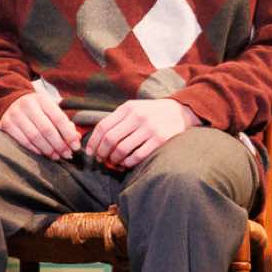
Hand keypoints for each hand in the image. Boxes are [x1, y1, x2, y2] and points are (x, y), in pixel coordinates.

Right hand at [0, 88, 80, 159]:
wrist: (10, 101)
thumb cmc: (36, 109)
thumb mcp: (50, 109)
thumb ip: (64, 122)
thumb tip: (77, 138)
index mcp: (42, 99)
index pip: (59, 118)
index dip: (69, 134)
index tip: (76, 146)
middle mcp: (27, 105)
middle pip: (47, 129)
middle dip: (59, 145)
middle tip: (67, 154)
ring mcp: (15, 114)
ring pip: (35, 137)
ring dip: (48, 150)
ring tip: (56, 156)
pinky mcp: (6, 124)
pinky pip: (23, 141)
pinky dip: (35, 149)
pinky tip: (43, 154)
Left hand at [85, 98, 199, 169]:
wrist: (181, 111)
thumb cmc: (152, 113)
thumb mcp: (134, 109)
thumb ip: (117, 120)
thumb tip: (97, 139)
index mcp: (127, 108)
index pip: (103, 126)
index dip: (93, 142)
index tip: (90, 153)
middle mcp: (137, 116)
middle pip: (110, 139)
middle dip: (102, 153)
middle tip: (102, 160)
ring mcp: (150, 128)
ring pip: (122, 149)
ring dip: (114, 159)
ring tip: (114, 162)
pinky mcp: (161, 139)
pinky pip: (138, 155)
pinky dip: (128, 162)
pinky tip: (126, 164)